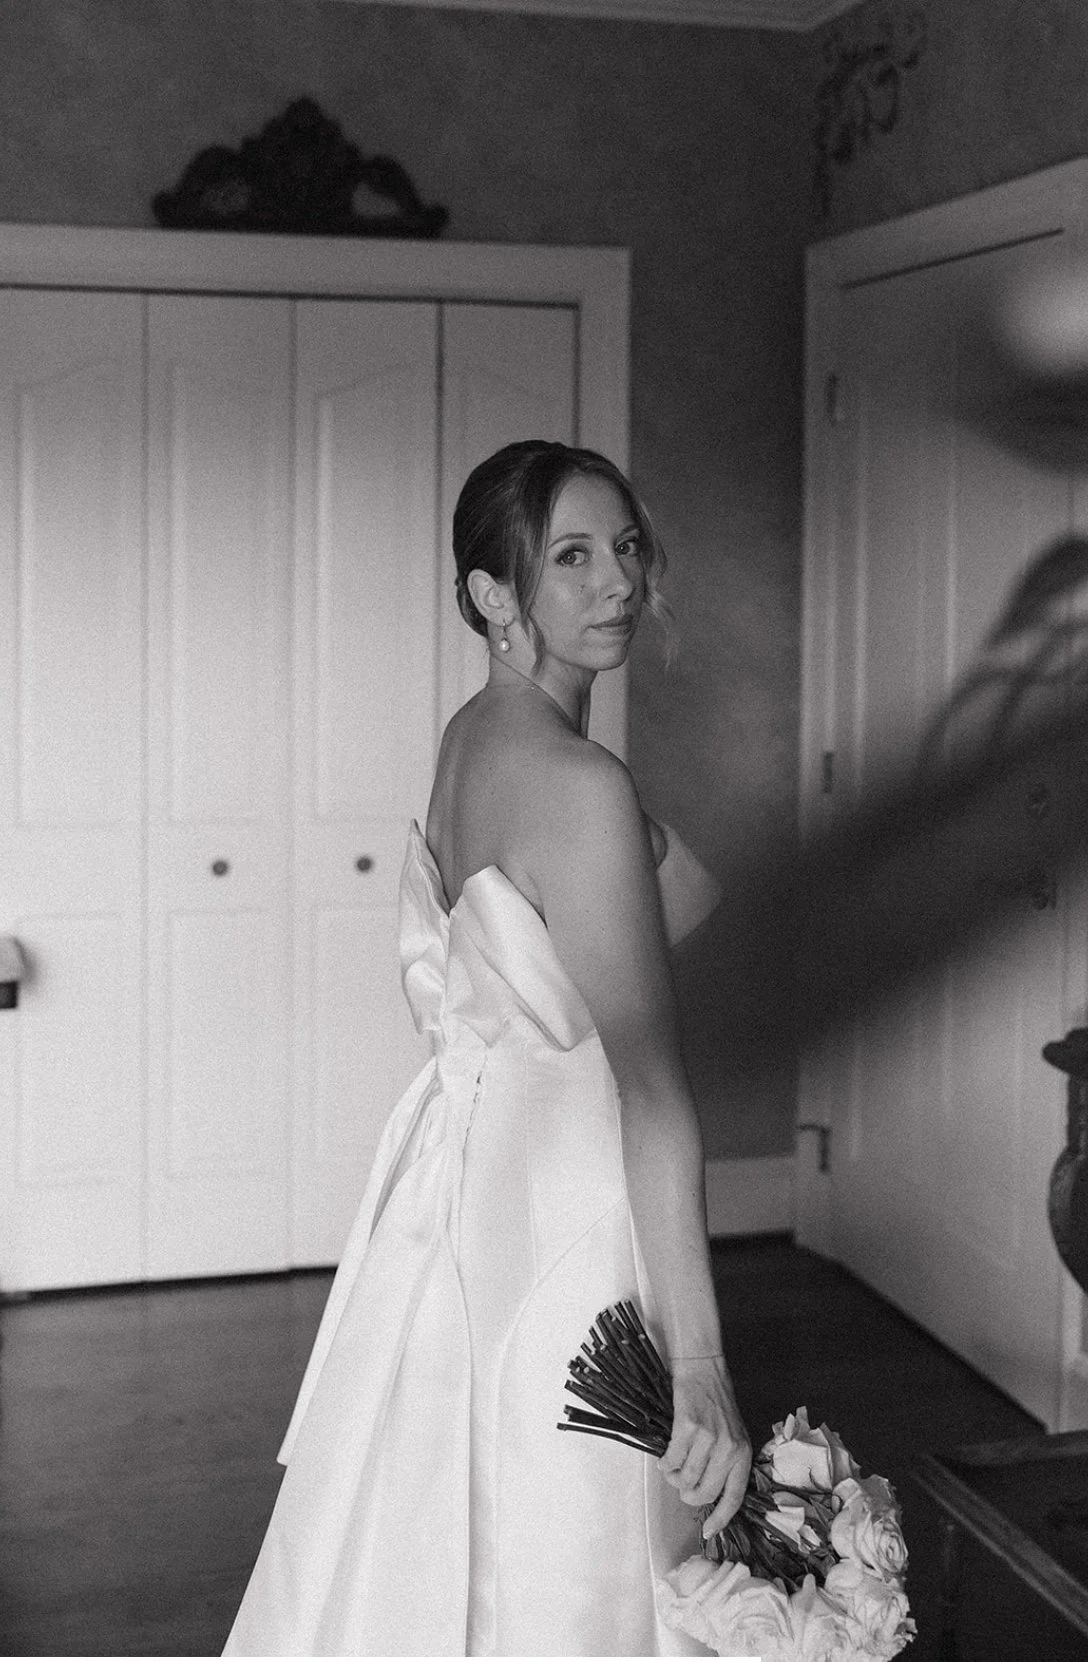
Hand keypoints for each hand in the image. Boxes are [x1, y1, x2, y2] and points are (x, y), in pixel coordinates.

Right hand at [658, 1358, 751, 1537]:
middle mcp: (729, 1449)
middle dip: (688, 1494)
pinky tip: (665, 1455)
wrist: (702, 1367)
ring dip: (673, 1477)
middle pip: (704, 1493)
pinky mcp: (688, 1428)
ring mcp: (709, 1439)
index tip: (709, 1531)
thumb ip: (726, 1462)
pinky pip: (671, 1461)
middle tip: (680, 1483)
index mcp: (743, 1453)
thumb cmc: (716, 1401)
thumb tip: (707, 1493)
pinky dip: (665, 1463)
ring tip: (671, 1464)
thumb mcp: (733, 1434)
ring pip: (685, 1479)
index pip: (734, 1497)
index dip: (720, 1518)